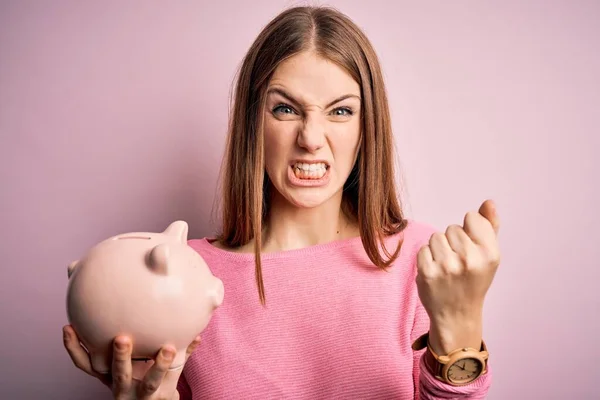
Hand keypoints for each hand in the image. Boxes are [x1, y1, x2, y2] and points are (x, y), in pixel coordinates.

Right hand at [63, 325, 200, 399]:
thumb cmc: (136, 376)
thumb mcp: (122, 362)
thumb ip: (115, 335)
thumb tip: (100, 290)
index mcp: (110, 375)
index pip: (86, 364)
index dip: (74, 348)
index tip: (68, 328)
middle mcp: (122, 387)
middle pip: (118, 374)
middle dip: (119, 357)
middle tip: (122, 338)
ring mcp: (143, 395)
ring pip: (150, 382)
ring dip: (159, 365)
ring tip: (168, 349)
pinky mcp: (163, 396)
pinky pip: (177, 375)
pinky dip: (187, 355)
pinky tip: (195, 339)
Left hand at [416, 199, 500, 352]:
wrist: (456, 314)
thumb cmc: (473, 280)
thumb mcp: (488, 255)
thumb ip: (489, 226)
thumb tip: (489, 202)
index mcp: (490, 253)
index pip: (472, 217)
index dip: (469, 231)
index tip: (471, 249)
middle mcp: (470, 259)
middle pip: (452, 228)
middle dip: (453, 242)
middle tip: (459, 263)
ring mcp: (447, 266)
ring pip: (436, 237)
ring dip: (438, 249)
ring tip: (447, 267)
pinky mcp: (427, 272)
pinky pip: (423, 249)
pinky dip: (427, 258)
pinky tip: (436, 272)